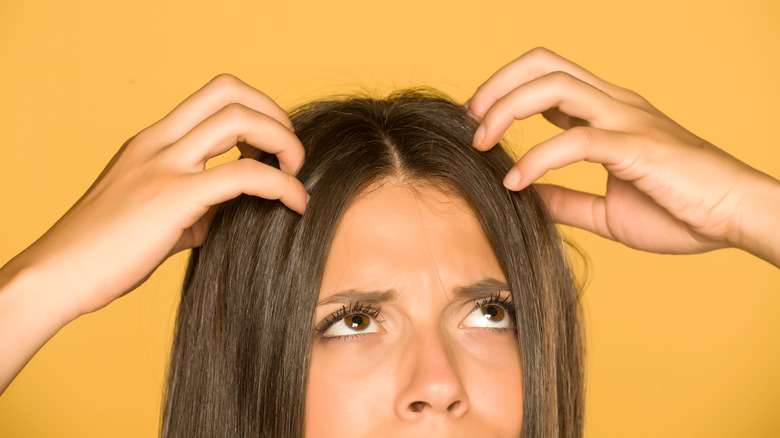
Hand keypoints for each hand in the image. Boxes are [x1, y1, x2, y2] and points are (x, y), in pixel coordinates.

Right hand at [12, 74, 307, 315]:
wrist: (58, 275)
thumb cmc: (104, 251)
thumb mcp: (155, 214)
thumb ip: (196, 206)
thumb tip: (235, 213)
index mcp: (152, 142)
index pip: (214, 95)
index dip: (255, 111)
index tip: (271, 148)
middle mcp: (158, 142)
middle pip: (229, 90)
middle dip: (274, 114)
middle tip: (290, 154)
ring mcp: (164, 165)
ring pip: (238, 119)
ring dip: (283, 140)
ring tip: (296, 174)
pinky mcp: (173, 197)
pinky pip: (244, 174)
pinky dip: (282, 185)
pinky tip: (296, 205)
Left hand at [467, 47, 779, 263]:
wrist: (738, 219)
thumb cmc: (682, 211)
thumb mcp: (607, 211)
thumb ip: (566, 201)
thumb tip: (526, 199)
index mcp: (609, 113)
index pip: (548, 77)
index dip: (506, 91)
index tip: (480, 122)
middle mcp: (615, 105)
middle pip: (545, 64)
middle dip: (498, 85)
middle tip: (472, 122)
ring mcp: (627, 121)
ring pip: (555, 86)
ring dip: (507, 109)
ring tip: (482, 144)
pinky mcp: (637, 147)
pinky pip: (577, 140)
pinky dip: (537, 159)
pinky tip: (516, 183)